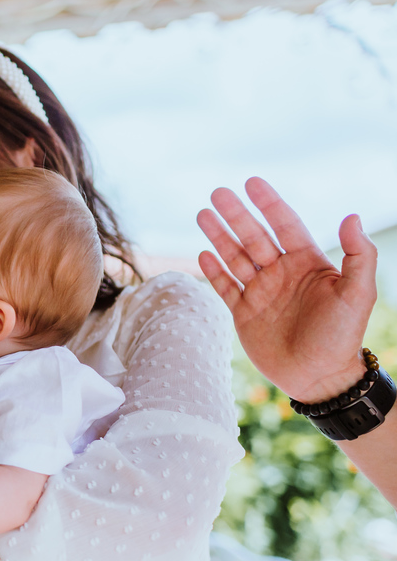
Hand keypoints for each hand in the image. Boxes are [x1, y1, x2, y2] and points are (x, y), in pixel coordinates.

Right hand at [197, 177, 376, 402]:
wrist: (320, 378)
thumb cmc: (342, 337)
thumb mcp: (358, 294)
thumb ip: (359, 255)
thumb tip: (351, 216)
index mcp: (308, 264)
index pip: (285, 225)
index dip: (269, 204)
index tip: (252, 183)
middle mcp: (282, 273)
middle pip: (253, 237)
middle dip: (236, 215)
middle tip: (218, 193)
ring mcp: (261, 292)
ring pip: (235, 258)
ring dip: (219, 236)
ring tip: (202, 215)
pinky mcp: (244, 314)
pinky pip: (225, 287)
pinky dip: (213, 271)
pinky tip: (203, 253)